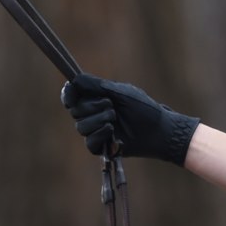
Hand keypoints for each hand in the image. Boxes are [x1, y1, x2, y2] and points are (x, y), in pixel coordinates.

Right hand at [61, 72, 199, 162]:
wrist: (157, 129)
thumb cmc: (142, 107)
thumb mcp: (119, 92)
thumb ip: (96, 86)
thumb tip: (74, 79)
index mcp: (95, 97)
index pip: (72, 95)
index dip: (68, 95)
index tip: (71, 94)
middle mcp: (92, 113)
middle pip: (75, 110)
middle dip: (91, 106)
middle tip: (110, 104)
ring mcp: (96, 130)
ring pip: (81, 127)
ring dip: (98, 120)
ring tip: (114, 117)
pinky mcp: (101, 146)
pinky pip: (89, 142)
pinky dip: (99, 134)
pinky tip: (111, 130)